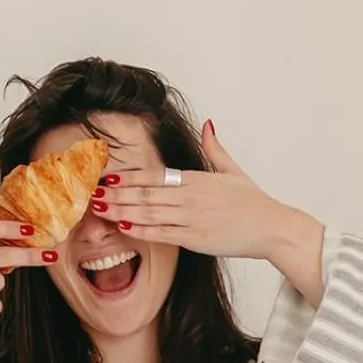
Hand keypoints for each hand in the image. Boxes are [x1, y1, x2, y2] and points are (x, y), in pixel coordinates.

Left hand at [94, 121, 319, 261]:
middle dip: (116, 193)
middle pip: (145, 193)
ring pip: (148, 213)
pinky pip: (162, 234)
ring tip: (99, 209)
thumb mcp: (233, 170)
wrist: (272, 228)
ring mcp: (192, 218)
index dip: (128, 175)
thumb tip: (208, 124)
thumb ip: (214, 148)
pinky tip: (123, 227)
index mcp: (196, 179)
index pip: (154, 174)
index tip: (107, 176)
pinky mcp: (195, 238)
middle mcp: (190, 196)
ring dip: (121, 211)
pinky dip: (141, 230)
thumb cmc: (253, 202)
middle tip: (90, 193)